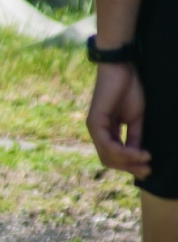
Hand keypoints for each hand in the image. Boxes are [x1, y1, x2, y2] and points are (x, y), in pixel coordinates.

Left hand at [87, 62, 151, 178]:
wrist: (122, 70)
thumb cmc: (128, 91)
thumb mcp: (135, 120)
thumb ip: (134, 138)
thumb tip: (138, 157)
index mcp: (106, 132)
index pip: (113, 157)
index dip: (130, 166)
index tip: (148, 169)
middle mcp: (97, 132)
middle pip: (108, 160)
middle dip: (128, 168)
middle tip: (147, 170)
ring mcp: (94, 127)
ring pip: (107, 155)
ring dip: (127, 162)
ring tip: (145, 160)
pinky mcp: (95, 121)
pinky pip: (107, 144)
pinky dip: (123, 152)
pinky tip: (138, 153)